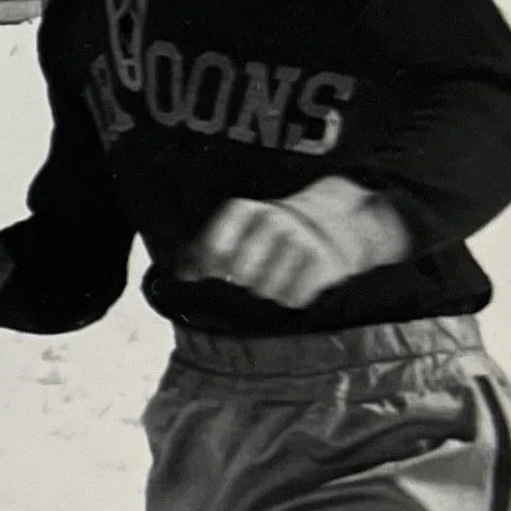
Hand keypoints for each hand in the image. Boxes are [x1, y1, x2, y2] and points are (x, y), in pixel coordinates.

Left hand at [181, 178, 411, 308]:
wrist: (327, 222)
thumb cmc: (263, 236)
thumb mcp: (232, 233)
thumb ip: (199, 252)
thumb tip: (184, 275)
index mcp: (243, 212)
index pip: (215, 247)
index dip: (208, 267)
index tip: (212, 274)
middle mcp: (272, 220)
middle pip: (241, 273)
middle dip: (241, 282)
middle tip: (250, 277)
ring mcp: (299, 239)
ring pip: (267, 289)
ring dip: (268, 292)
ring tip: (274, 278)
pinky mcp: (322, 260)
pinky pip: (294, 297)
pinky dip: (292, 298)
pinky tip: (294, 284)